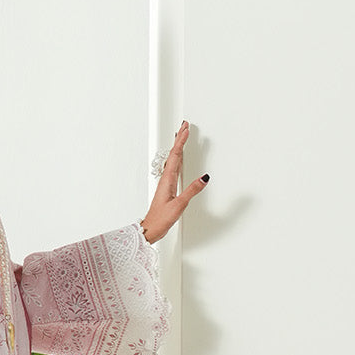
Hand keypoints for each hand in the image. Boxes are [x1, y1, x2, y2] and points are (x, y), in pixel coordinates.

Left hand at [142, 120, 207, 242]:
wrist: (151, 228)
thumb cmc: (161, 218)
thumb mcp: (179, 205)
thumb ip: (192, 191)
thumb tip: (204, 178)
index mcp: (167, 180)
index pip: (175, 156)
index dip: (180, 142)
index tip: (186, 130)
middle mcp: (166, 179)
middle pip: (173, 154)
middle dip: (179, 139)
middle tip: (184, 126)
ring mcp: (166, 183)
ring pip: (173, 160)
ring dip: (178, 147)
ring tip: (182, 137)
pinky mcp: (167, 188)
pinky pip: (173, 168)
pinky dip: (177, 159)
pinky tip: (179, 159)